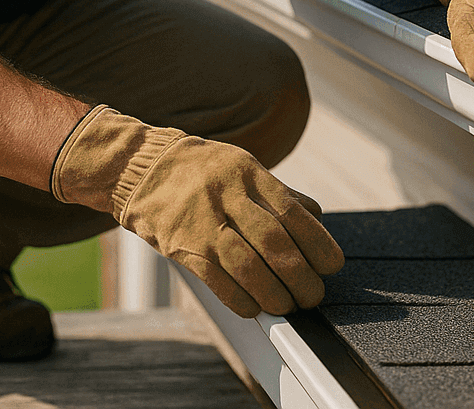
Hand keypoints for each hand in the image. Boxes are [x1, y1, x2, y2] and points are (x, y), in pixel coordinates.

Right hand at [51, 105, 343, 316]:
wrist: (141, 168)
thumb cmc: (202, 171)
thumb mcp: (242, 166)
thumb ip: (278, 193)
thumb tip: (317, 220)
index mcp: (248, 172)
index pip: (292, 211)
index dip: (317, 243)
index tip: (333, 265)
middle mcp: (226, 194)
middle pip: (273, 243)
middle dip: (300, 276)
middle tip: (313, 294)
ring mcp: (201, 222)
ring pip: (247, 266)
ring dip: (274, 294)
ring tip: (288, 306)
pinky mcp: (181, 246)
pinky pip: (217, 281)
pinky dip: (241, 300)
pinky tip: (255, 307)